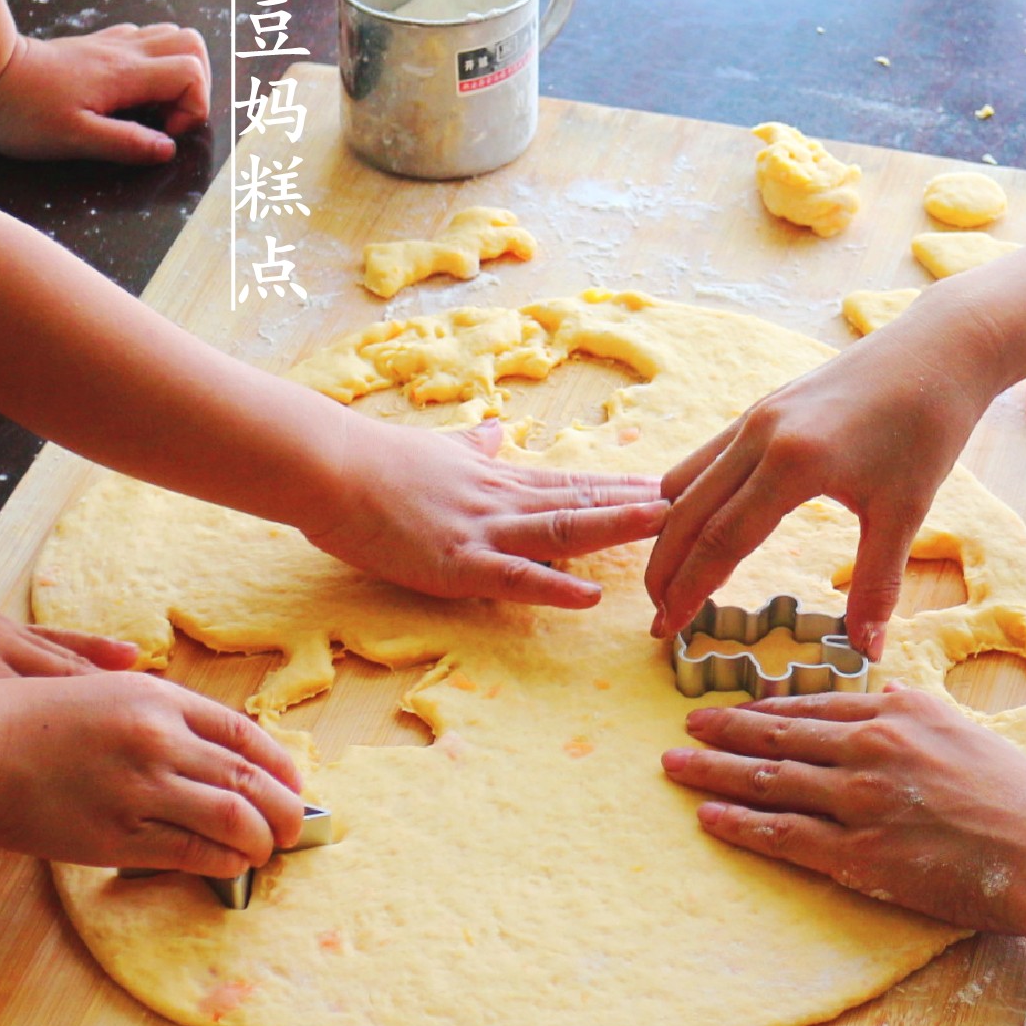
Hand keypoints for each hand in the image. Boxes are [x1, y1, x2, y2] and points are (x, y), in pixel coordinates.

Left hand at [0, 23, 211, 163]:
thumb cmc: (21, 111)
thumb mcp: (74, 138)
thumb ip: (126, 143)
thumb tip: (168, 148)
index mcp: (124, 74)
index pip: (190, 73)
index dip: (193, 107)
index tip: (165, 132)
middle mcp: (122, 51)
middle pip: (190, 44)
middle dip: (195, 83)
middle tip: (169, 116)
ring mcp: (107, 43)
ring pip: (168, 35)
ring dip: (174, 70)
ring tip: (151, 105)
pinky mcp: (91, 45)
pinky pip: (139, 38)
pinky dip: (150, 62)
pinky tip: (128, 90)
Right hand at [0, 671, 304, 870]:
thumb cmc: (26, 720)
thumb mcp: (101, 693)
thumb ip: (156, 713)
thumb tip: (206, 748)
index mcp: (158, 699)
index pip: (246, 734)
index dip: (281, 765)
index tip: (293, 785)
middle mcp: (159, 739)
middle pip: (252, 778)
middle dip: (285, 809)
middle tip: (296, 827)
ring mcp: (140, 788)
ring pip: (233, 819)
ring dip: (262, 840)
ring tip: (266, 852)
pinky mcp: (116, 835)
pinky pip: (191, 853)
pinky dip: (223, 861)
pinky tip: (231, 865)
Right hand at [307, 420, 670, 606]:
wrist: (328, 467)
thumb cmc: (376, 461)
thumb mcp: (440, 448)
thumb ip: (476, 444)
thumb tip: (501, 429)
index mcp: (499, 480)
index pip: (573, 484)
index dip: (623, 488)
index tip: (671, 488)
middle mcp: (502, 502)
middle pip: (583, 503)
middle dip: (640, 507)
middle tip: (697, 505)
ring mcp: (482, 531)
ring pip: (561, 530)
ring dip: (615, 528)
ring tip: (665, 525)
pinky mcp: (454, 563)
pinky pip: (512, 577)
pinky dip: (552, 587)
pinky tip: (588, 596)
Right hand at [645, 311, 1004, 655]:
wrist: (938, 348)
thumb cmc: (928, 426)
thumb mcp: (906, 511)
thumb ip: (876, 584)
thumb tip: (868, 651)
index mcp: (792, 464)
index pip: (721, 540)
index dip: (690, 591)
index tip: (667, 629)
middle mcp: (758, 436)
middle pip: (687, 513)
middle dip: (664, 570)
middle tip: (656, 618)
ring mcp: (755, 417)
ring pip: (687, 482)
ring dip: (669, 534)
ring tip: (669, 579)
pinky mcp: (761, 408)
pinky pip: (706, 459)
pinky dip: (687, 498)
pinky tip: (693, 524)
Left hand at [661, 686, 1025, 933]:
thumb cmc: (1019, 798)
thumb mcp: (966, 729)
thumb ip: (917, 711)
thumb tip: (885, 693)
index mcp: (897, 711)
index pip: (813, 706)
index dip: (765, 707)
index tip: (733, 707)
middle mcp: (870, 747)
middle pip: (777, 736)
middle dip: (723, 730)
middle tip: (684, 726)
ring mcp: (859, 800)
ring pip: (768, 780)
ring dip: (714, 772)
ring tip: (674, 766)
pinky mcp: (858, 854)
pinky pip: (783, 835)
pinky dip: (739, 824)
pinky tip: (707, 817)